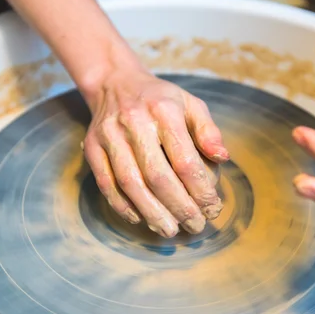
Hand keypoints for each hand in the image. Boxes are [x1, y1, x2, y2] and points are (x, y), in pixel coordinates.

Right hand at [82, 70, 228, 236]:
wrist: (114, 83)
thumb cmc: (160, 99)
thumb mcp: (190, 104)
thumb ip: (208, 130)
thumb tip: (223, 158)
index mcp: (164, 110)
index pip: (185, 159)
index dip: (200, 190)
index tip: (212, 208)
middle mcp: (134, 122)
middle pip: (157, 176)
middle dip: (179, 207)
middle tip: (195, 225)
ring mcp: (109, 136)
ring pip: (130, 184)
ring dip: (152, 213)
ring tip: (170, 230)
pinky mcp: (92, 148)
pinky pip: (107, 184)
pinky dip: (123, 206)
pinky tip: (141, 218)